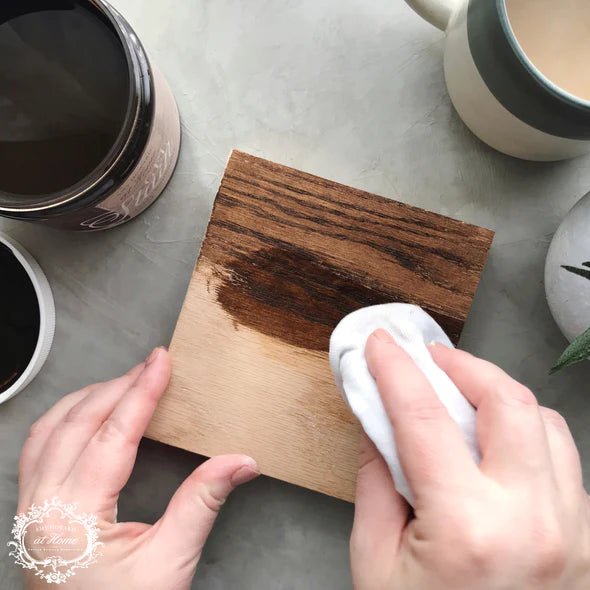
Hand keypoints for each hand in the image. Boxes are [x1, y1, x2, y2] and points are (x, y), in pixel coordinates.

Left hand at [17, 348, 258, 589]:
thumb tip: (241, 461)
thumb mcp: (170, 561)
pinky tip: (87, 412)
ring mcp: (28, 509)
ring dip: (88, 398)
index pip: (112, 435)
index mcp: (72, 517)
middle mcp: (39, 507)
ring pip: (49, 429)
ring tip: (125, 381)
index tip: (162, 363)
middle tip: (152, 365)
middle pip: (77, 422)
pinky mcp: (30, 512)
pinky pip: (38, 447)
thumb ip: (203, 502)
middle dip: (118, 386)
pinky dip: (65, 418)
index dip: (141, 393)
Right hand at [351, 329, 589, 589]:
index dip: (395, 368)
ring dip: (499, 393)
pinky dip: (527, 431)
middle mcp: (532, 522)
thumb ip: (375, 481)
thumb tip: (378, 420)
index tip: (381, 343)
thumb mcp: (375, 562)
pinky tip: (494, 437)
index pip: (423, 416)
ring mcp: (571, 532)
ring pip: (545, 422)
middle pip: (508, 402)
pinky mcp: (585, 541)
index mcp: (467, 529)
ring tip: (462, 391)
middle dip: (463, 364)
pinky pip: (562, 460)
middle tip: (429, 357)